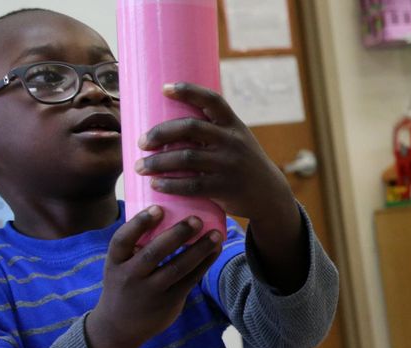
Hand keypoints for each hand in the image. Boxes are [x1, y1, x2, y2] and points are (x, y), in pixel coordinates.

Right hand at [85, 206, 222, 347]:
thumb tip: (166, 213)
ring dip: (199, 249)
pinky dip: (204, 263)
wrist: (118, 327)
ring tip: (216, 233)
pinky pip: (190, 280)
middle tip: (196, 218)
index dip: (139, 223)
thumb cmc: (123, 285)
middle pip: (154, 253)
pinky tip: (215, 250)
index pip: (122, 240)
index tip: (158, 208)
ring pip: (177, 267)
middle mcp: (131, 277)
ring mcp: (150, 292)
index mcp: (115, 263)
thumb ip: (135, 246)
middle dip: (177, 234)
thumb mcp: (118, 266)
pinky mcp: (169, 302)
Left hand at [134, 82, 291, 220]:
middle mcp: (232, 141)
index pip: (212, 100)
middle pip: (191, 128)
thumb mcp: (237, 141)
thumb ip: (213, 131)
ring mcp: (229, 164)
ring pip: (186, 157)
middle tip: (141, 142)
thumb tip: (170, 125)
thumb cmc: (243, 165)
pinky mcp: (225, 187)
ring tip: (140, 167)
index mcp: (233, 125)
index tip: (165, 88)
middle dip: (160, 133)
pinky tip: (156, 184)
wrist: (270, 195)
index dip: (188, 91)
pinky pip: (192, 185)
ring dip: (157, 162)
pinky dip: (170, 184)